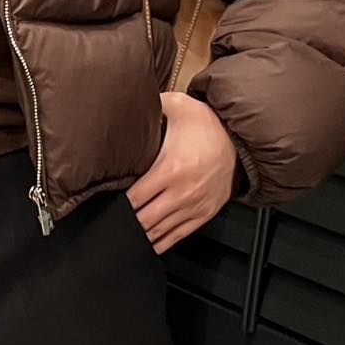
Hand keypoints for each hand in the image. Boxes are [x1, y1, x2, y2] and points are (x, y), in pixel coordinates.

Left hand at [125, 89, 240, 254]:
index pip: (135, 197)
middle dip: (126, 222)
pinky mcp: (203, 215)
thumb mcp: (178, 105)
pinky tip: (147, 244)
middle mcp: (181, 193)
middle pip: (144, 220)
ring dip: (141, 235)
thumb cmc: (206, 124)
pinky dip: (160, 243)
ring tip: (123, 235)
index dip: (118, 202)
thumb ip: (152, 102)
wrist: (239, 141)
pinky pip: (177, 236)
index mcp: (170, 169)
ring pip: (159, 232)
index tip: (105, 202)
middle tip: (110, 222)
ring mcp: (193, 207)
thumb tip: (128, 99)